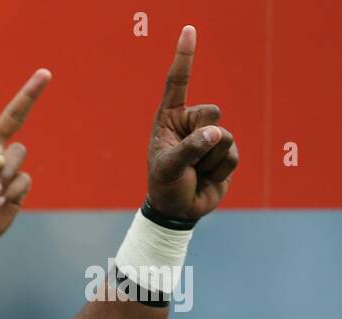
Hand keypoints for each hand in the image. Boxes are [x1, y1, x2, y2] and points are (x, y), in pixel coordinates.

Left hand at [146, 26, 237, 220]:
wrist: (178, 209)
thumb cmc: (165, 184)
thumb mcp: (169, 167)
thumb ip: (189, 149)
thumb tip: (216, 134)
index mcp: (170, 119)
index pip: (178, 83)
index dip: (185, 57)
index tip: (189, 30)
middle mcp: (191, 123)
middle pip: (212, 113)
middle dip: (202, 140)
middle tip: (187, 160)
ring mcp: (210, 137)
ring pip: (225, 137)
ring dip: (209, 160)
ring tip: (195, 171)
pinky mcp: (225, 153)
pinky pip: (232, 155)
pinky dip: (219, 170)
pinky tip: (207, 177)